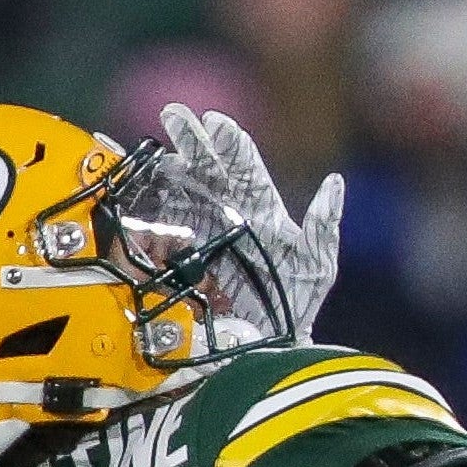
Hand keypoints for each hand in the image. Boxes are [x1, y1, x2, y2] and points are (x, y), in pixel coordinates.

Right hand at [159, 104, 343, 340]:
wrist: (270, 351)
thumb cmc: (297, 307)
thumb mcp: (317, 265)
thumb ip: (323, 226)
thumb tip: (335, 182)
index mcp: (261, 214)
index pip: (244, 171)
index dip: (229, 145)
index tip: (214, 121)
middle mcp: (229, 218)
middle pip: (208, 173)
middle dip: (192, 142)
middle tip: (174, 115)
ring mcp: (202, 237)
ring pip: (181, 195)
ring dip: (165, 172)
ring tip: (148, 152)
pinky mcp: (181, 262)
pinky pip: (160, 232)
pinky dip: (143, 210)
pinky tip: (130, 190)